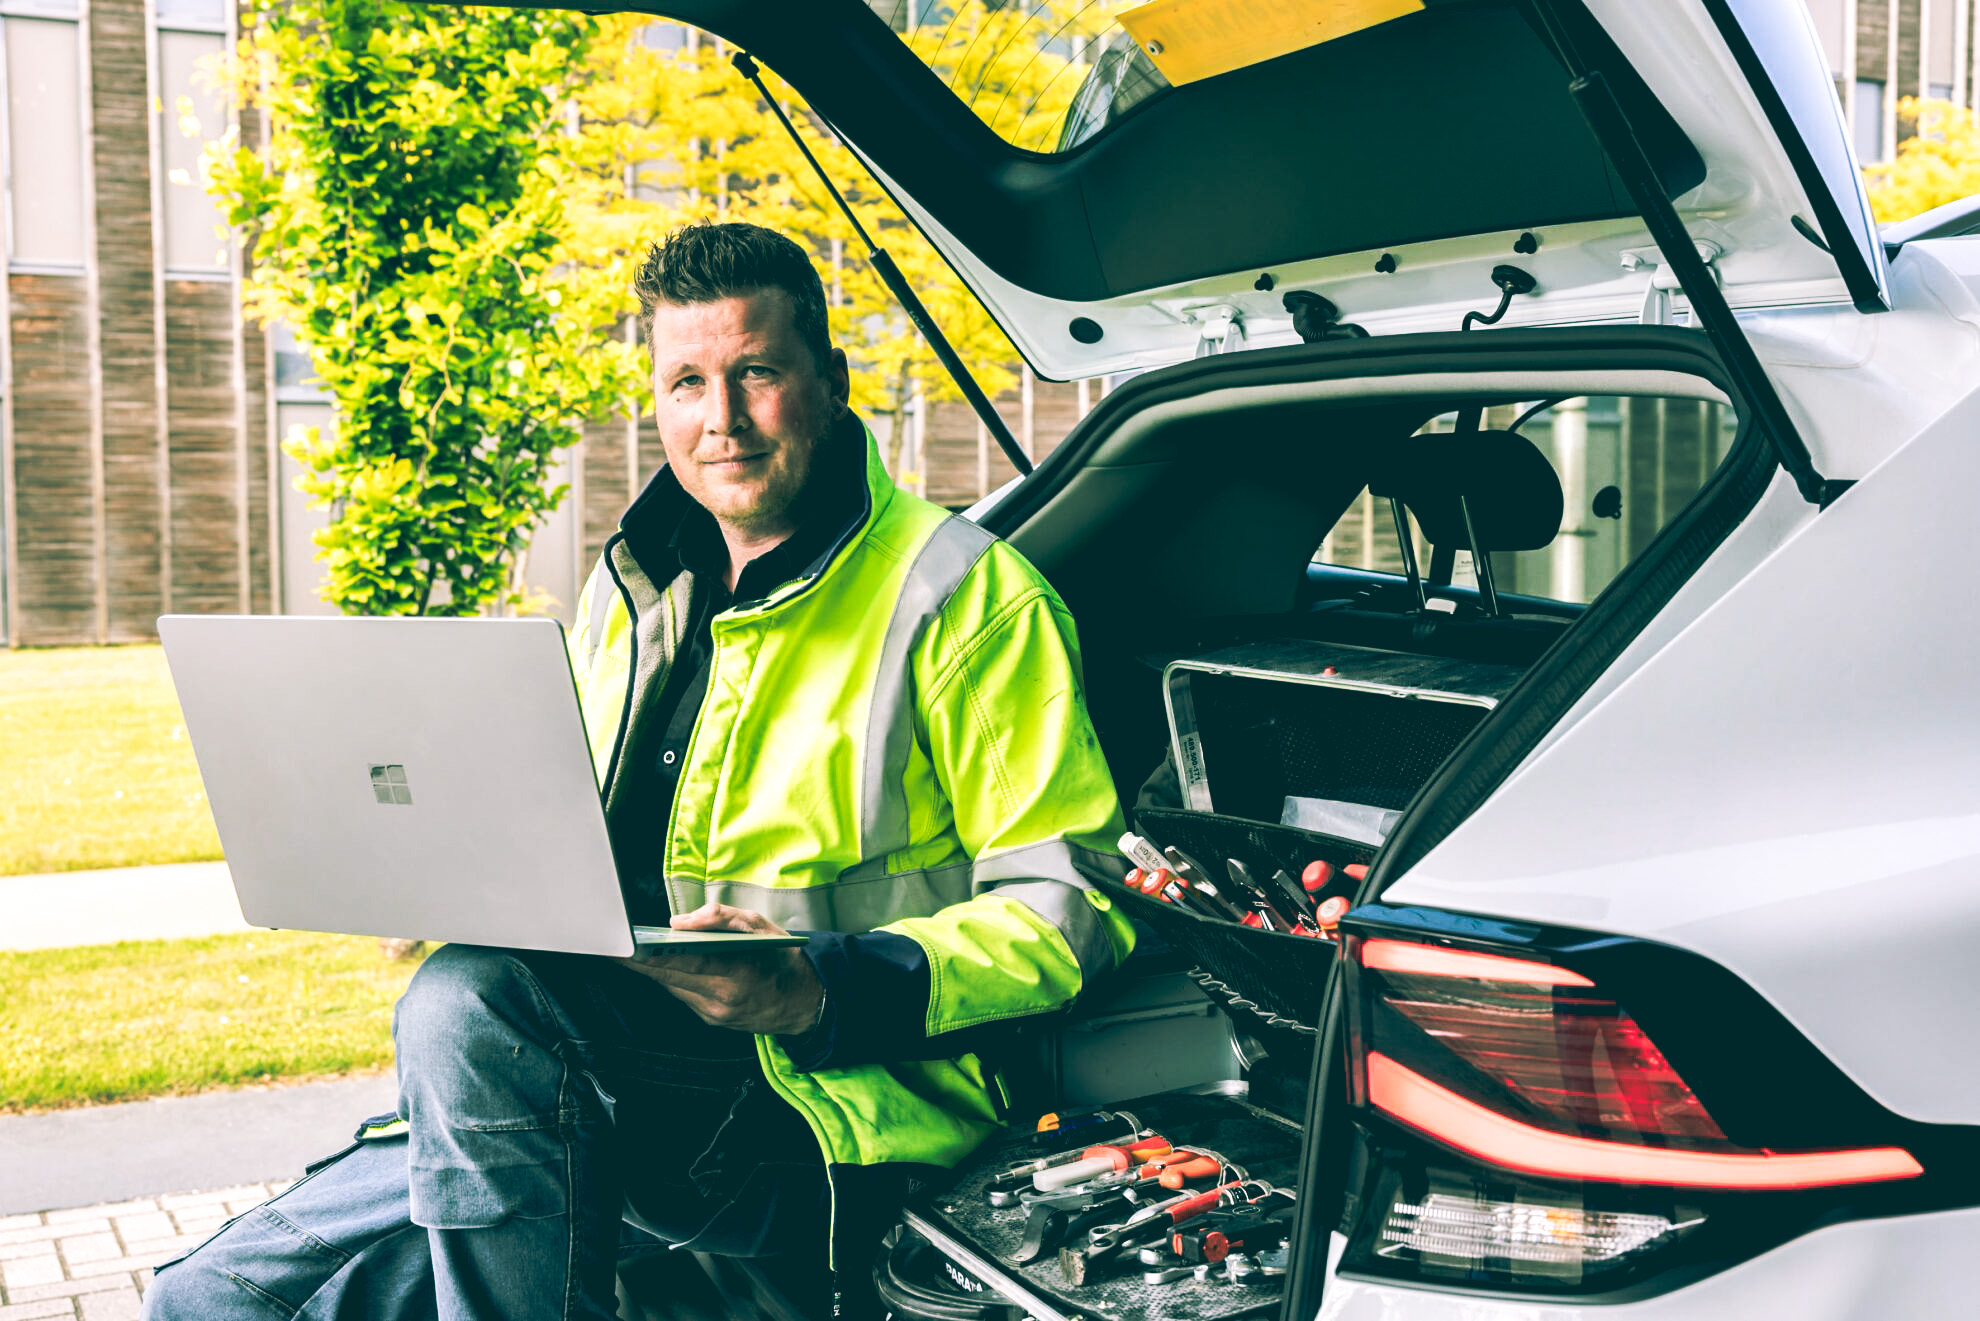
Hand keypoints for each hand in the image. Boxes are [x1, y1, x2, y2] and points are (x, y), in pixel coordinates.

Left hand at [618, 902, 824, 1036]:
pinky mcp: (712, 1021)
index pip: (680, 963)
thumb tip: (679, 923)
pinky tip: (667, 966)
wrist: (806, 1002)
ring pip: (673, 987)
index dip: (647, 956)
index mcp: (736, 972)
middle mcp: (721, 999)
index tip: (622, 948)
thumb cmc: (785, 959)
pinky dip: (675, 979)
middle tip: (614, 947)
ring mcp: (715, 1014)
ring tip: (635, 951)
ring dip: (655, 970)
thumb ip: (720, 918)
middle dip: (639, 963)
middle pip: (668, 978)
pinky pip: (684, 995)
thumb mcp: (761, 926)